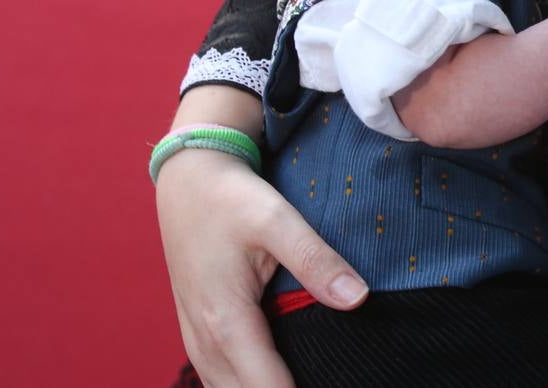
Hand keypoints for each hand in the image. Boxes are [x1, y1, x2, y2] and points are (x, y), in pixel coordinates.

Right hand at [156, 148, 368, 386]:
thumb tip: (360, 298)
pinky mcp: (195, 330)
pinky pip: (218, 378)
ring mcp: (195, 338)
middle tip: (335, 380)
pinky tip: (273, 378)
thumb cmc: (232, 198)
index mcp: (227, 320)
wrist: (188, 179)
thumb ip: (316, 261)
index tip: (339, 385)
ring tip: (308, 380)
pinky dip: (244, 386)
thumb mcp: (277, 220)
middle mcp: (205, 340)